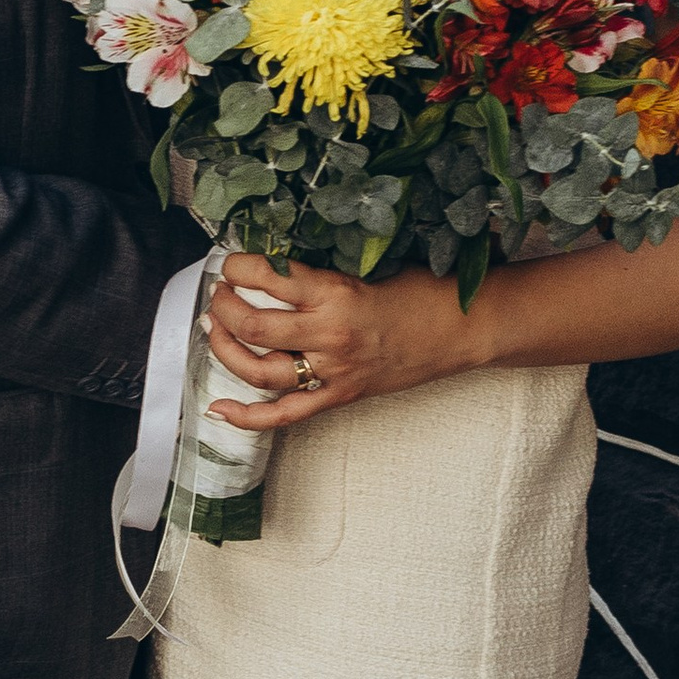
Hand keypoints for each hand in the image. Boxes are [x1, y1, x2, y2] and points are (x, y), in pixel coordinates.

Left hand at [206, 256, 481, 433]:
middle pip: (254, 325)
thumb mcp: (370, 268)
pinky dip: (246, 416)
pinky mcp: (340, 397)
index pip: (270, 278)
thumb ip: (323, 272)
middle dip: (224, 306)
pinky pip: (284, 415)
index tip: (232, 262)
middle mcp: (330, 335)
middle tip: (219, 293)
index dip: (239, 267)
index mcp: (338, 294)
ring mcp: (333, 372)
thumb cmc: (423, 292)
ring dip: (226, 349)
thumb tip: (274, 265)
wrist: (463, 329)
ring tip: (216, 328)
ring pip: (259, 370)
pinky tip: (218, 407)